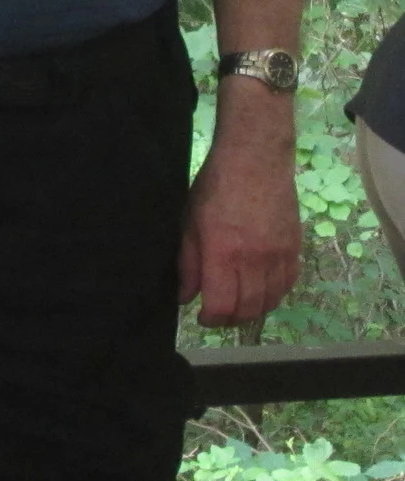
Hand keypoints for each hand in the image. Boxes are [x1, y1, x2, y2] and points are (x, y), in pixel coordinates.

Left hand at [180, 120, 301, 327]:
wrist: (255, 161)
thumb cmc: (214, 187)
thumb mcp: (189, 223)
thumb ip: (188, 263)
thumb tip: (185, 296)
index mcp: (222, 253)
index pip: (222, 305)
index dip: (211, 320)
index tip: (201, 318)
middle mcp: (254, 260)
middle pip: (248, 309)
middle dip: (230, 320)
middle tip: (218, 315)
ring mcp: (279, 255)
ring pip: (270, 301)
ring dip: (253, 311)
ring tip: (237, 306)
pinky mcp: (295, 249)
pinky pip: (288, 285)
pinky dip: (274, 295)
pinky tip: (261, 292)